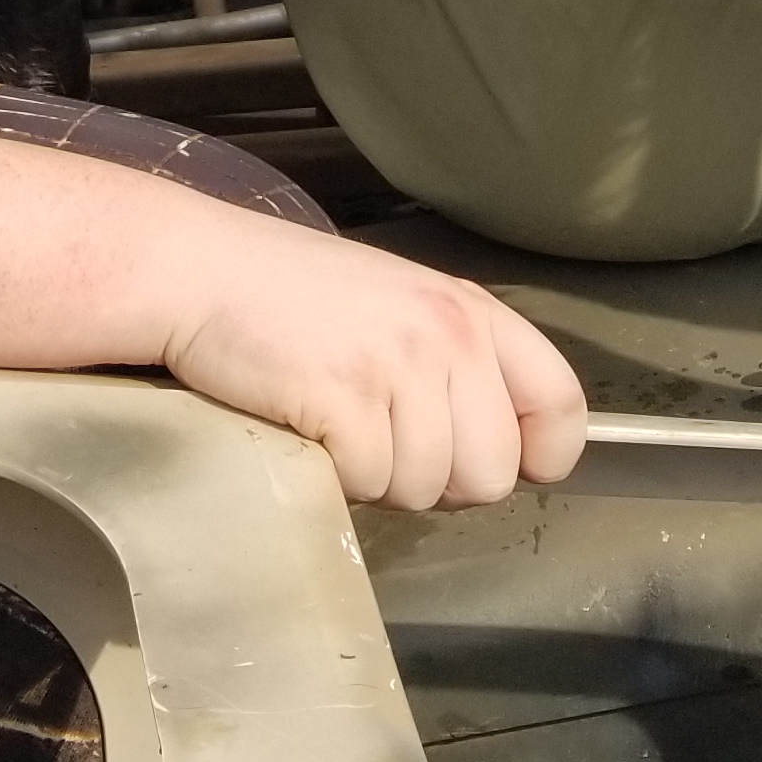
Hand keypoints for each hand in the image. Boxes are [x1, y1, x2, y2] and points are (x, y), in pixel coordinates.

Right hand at [158, 218, 587, 510]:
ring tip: (335, 421)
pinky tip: (307, 425)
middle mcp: (448, 335)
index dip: (534, 455)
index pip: (563, 406)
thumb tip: (503, 456)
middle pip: (492, 475)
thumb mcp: (398, 306)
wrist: (199, 271)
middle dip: (436, 480)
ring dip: (378, 477)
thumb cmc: (288, 296)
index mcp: (470, 310)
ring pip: (428, 490)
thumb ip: (456, 365)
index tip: (486, 459)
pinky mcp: (346, 400)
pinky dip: (334, 474)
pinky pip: (368, 485)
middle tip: (378, 435)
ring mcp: (399, 367)